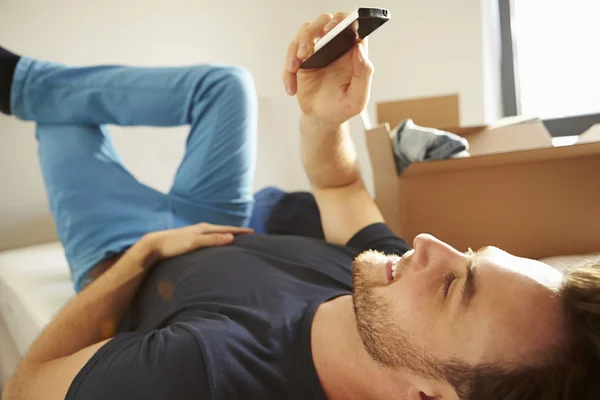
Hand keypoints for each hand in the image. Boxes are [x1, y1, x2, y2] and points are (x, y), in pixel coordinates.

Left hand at [145, 223, 252, 259]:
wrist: (153, 245)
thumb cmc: (172, 245)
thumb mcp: (193, 243)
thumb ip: (212, 240)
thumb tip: (230, 237)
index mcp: (203, 228)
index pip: (226, 229)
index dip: (239, 231)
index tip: (252, 232)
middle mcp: (200, 229)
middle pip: (221, 229)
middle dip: (234, 231)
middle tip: (247, 235)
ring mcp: (193, 234)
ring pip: (214, 233)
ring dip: (225, 235)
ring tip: (233, 239)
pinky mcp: (188, 240)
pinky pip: (207, 238)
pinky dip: (215, 239)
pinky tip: (214, 244)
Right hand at [282, 12, 373, 127]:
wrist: (322, 119)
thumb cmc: (342, 108)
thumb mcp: (357, 98)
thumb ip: (363, 74)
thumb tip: (359, 49)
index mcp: (352, 53)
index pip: (351, 25)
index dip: (343, 21)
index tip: (331, 31)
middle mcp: (335, 47)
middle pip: (325, 21)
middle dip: (312, 31)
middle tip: (307, 50)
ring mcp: (317, 50)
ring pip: (306, 31)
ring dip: (296, 47)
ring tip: (294, 68)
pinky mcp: (302, 59)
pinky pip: (292, 52)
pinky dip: (287, 70)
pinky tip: (291, 88)